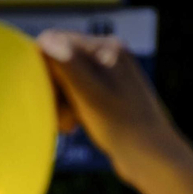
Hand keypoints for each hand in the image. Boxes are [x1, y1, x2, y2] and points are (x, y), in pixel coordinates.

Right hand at [38, 30, 185, 189]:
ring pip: (64, 79)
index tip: (42, 94)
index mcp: (106, 48)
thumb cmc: (120, 125)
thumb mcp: (89, 94)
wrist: (151, 155)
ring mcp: (108, 73)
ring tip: (68, 124)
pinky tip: (74, 125)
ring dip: (58, 101)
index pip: (54, 42)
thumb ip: (67, 65)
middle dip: (50, 88)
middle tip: (58, 116)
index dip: (41, 67)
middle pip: (58, 61)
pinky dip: (69, 108)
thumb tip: (44, 38)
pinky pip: (75, 92)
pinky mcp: (106, 92)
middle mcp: (108, 54)